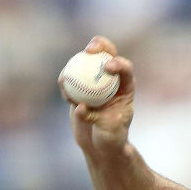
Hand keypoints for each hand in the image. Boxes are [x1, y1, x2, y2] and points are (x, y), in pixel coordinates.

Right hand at [59, 35, 135, 155]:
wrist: (99, 144)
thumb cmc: (111, 138)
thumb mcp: (108, 131)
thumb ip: (95, 118)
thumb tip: (81, 106)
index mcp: (125, 88)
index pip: (125, 69)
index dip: (119, 63)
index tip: (108, 67)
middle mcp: (111, 81)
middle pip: (106, 55)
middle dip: (100, 45)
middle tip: (89, 50)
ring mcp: (94, 82)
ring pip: (85, 63)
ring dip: (75, 64)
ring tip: (67, 77)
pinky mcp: (79, 87)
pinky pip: (70, 79)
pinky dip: (65, 83)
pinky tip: (65, 94)